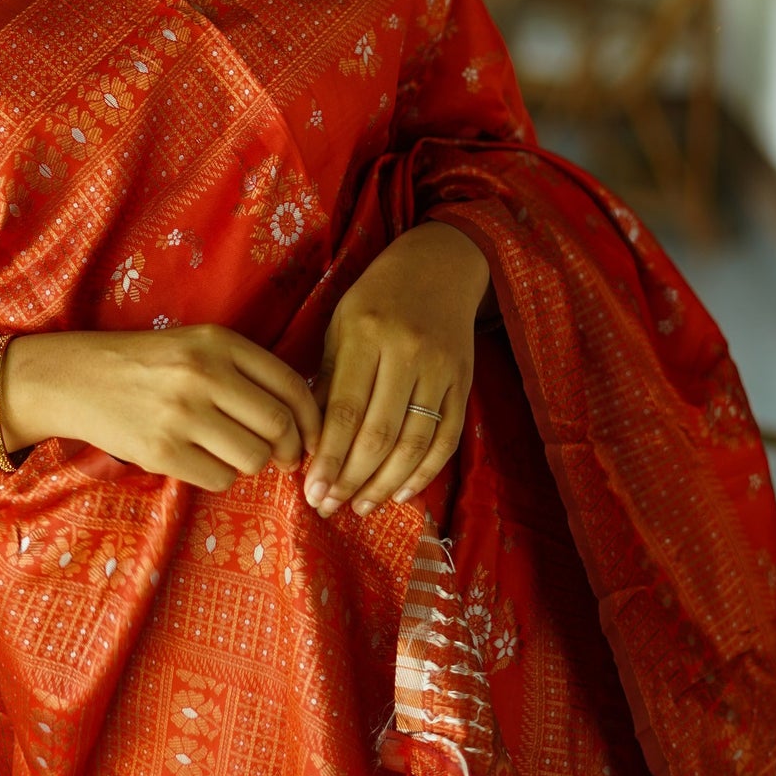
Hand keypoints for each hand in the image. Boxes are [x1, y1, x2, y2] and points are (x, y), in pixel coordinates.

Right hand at [0, 324, 322, 494]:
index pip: (291, 386)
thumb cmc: (149, 364)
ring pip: (253, 458)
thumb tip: (303, 420)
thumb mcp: (198, 346)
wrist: (78, 378)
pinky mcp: (161, 451)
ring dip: (252, 464)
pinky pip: (219, 479)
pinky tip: (202, 461)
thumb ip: (247, 372)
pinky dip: (220, 476)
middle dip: (290, 450)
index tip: (311, 438)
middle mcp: (203, 374)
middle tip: (284, 458)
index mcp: (220, 343)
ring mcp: (181, 414)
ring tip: (232, 453)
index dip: (312, 420)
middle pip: (278, 427)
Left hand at [302, 222, 490, 519]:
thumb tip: (312, 444)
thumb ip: (329, 381)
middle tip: (328, 507)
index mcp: (367, 334)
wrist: (439, 268)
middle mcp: (407, 353)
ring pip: (414, 444)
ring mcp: (441, 369)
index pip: (346, 411)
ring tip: (359, 506)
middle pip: (379, 434)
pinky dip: (425, 472)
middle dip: (351, 479)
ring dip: (385, 485)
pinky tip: (401, 493)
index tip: (311, 491)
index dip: (329, 458)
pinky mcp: (464, 383)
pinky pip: (447, 439)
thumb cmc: (375, 300)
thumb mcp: (341, 326)